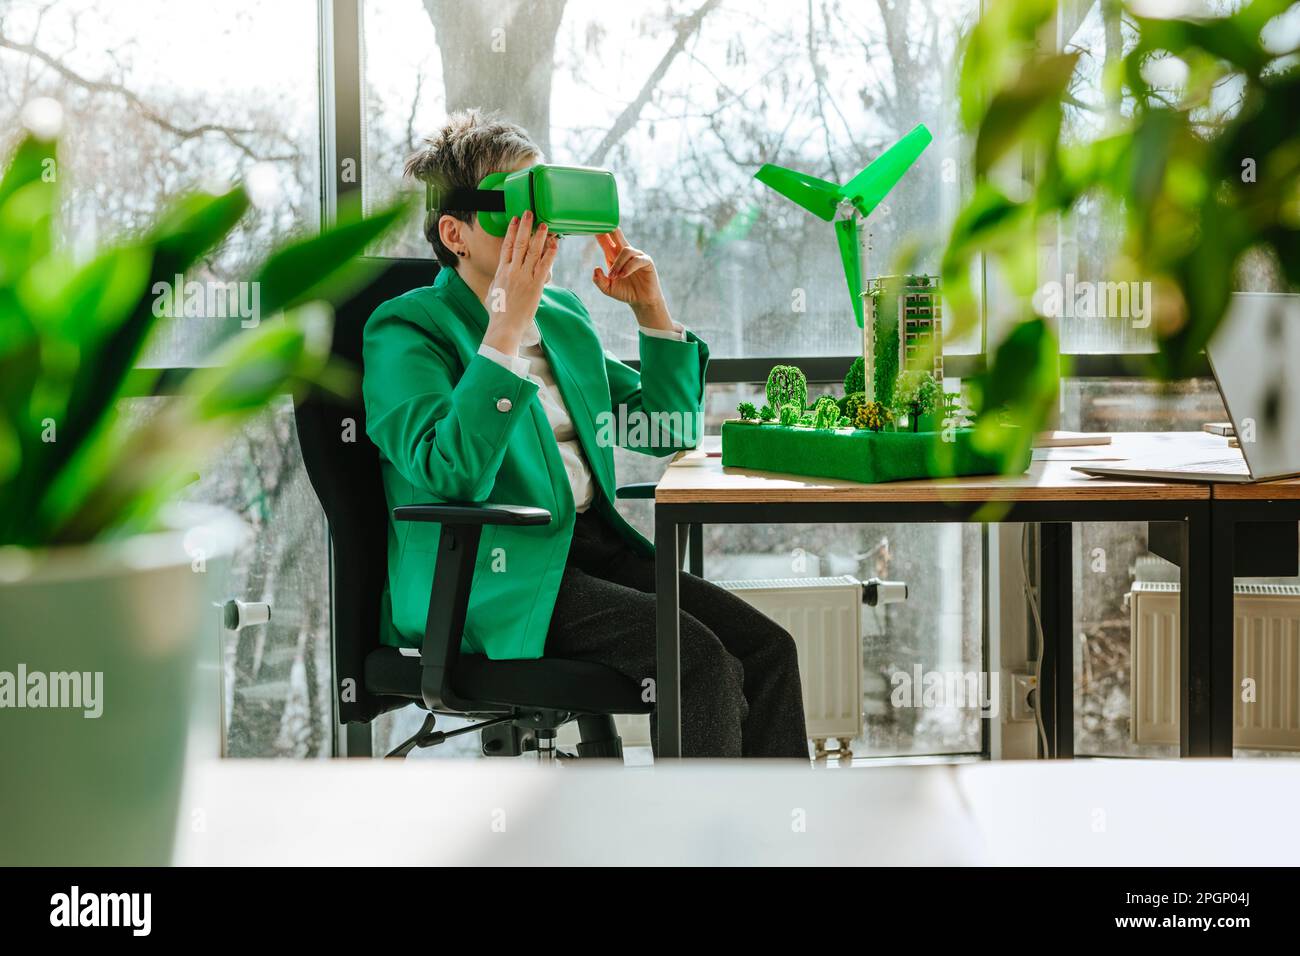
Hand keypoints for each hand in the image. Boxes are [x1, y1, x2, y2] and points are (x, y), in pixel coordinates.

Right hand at [482, 211, 558, 354]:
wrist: (504, 327)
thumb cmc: (498, 313)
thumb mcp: (493, 292)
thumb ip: (499, 280)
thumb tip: (502, 275)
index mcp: (501, 272)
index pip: (506, 246)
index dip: (511, 231)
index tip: (515, 219)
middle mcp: (512, 271)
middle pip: (519, 243)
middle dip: (525, 227)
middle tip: (529, 212)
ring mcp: (524, 277)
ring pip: (532, 251)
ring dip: (539, 236)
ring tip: (544, 224)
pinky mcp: (535, 285)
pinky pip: (544, 265)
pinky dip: (550, 253)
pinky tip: (555, 243)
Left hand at [592, 228, 671, 329]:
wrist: (641, 301)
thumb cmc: (625, 292)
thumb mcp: (608, 288)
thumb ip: (599, 280)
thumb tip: (596, 268)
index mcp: (613, 255)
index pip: (606, 240)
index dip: (600, 232)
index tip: (591, 224)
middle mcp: (625, 252)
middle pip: (617, 234)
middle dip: (610, 228)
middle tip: (603, 222)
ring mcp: (636, 255)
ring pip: (625, 250)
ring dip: (617, 264)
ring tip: (614, 277)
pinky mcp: (646, 261)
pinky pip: (636, 260)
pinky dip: (628, 267)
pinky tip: (623, 275)